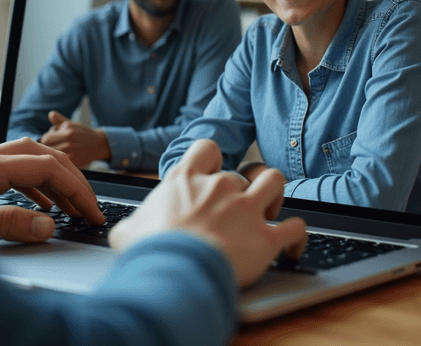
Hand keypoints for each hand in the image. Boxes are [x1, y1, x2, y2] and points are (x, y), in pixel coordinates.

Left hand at [0, 137, 103, 241]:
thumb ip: (5, 224)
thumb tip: (48, 224)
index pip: (45, 168)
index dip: (76, 189)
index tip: (93, 212)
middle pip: (41, 156)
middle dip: (71, 179)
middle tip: (90, 208)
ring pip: (26, 162)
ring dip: (53, 182)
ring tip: (70, 208)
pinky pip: (9, 173)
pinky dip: (32, 187)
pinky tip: (36, 207)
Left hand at [40, 110, 111, 167]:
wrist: (98, 145)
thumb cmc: (82, 133)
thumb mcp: (72, 124)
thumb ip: (59, 120)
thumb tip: (51, 114)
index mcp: (67, 131)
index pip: (45, 138)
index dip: (47, 139)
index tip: (52, 139)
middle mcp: (69, 142)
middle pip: (47, 148)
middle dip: (49, 146)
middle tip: (56, 145)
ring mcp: (72, 153)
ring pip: (53, 155)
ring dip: (54, 153)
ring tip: (61, 150)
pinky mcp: (75, 162)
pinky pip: (60, 162)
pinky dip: (60, 160)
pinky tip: (65, 157)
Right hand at [109, 139, 306, 287]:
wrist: (175, 272)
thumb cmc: (151, 252)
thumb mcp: (127, 233)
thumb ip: (131, 225)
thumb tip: (124, 234)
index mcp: (187, 180)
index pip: (207, 148)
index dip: (212, 161)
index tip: (210, 176)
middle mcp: (220, 187)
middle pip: (241, 173)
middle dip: (242, 191)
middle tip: (235, 213)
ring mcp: (247, 209)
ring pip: (275, 181)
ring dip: (273, 195)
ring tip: (267, 211)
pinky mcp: (266, 237)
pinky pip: (296, 228)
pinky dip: (296, 237)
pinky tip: (292, 247)